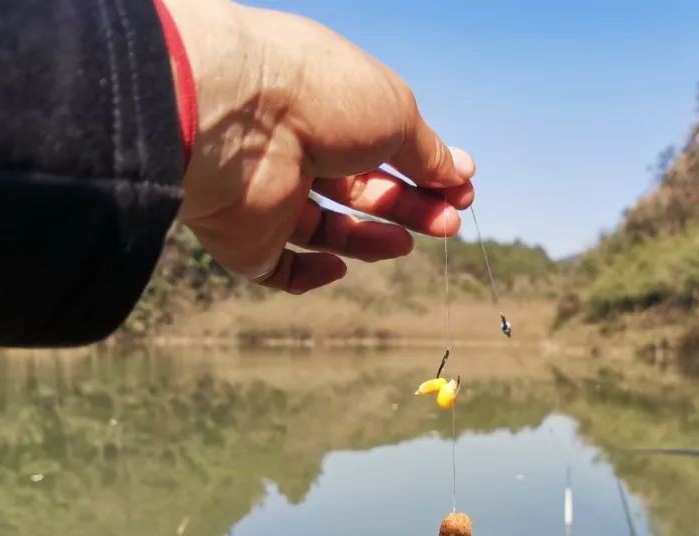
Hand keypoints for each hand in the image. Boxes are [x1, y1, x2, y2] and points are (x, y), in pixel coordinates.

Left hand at [160, 0, 475, 293]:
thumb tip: (460, 174)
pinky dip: (314, 275)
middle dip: (410, 207)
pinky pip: (282, 269)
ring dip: (374, 239)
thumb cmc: (320, 97)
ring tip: (406, 242)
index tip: (462, 187)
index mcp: (325, 106)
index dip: (425, 170)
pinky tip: (339, 264)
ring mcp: (268, 197)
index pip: (381, 146)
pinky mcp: (247, 240)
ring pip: (328, 231)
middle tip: (449, 223)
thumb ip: (427, 152)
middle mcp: (293, 149)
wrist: (237, 120)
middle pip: (361, 191)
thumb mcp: (396, 114)